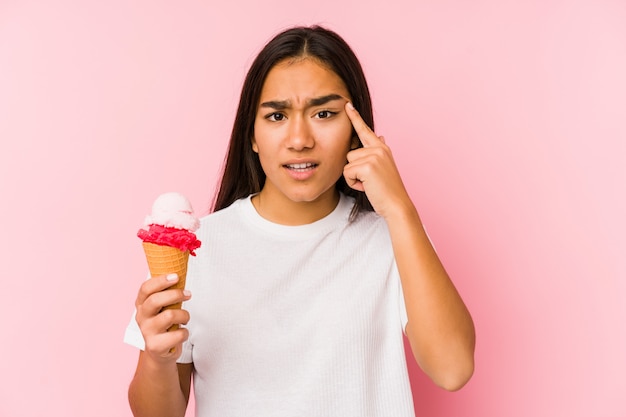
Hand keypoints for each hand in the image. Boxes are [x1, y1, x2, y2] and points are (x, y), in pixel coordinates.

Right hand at [134, 273, 190, 362]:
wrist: (160, 352)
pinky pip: (177, 334)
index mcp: (142, 304)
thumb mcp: (163, 306)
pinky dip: (185, 332)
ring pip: (169, 316)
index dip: (161, 280)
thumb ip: (167, 293)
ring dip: (184, 315)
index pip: (145, 288)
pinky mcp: (155, 346)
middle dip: (175, 294)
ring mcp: (147, 332)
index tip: (176, 276)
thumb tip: (180, 273)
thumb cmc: (164, 324)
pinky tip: (181, 333)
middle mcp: (141, 317)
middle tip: (187, 293)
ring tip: (185, 318)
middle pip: (155, 300)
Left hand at [344, 102, 412, 218]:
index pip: (365, 130)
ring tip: (369, 183)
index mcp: (382, 148)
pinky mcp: (368, 165)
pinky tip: (367, 187)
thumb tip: (379, 136)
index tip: (347, 105)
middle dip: (355, 170)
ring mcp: (374, 155)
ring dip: (354, 177)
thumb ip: (378, 151)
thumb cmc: (387, 190)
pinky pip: (347, 172)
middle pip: (350, 154)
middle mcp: (379, 148)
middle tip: (370, 181)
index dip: (355, 117)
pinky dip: (353, 183)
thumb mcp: (383, 167)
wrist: (396, 205)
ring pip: (348, 163)